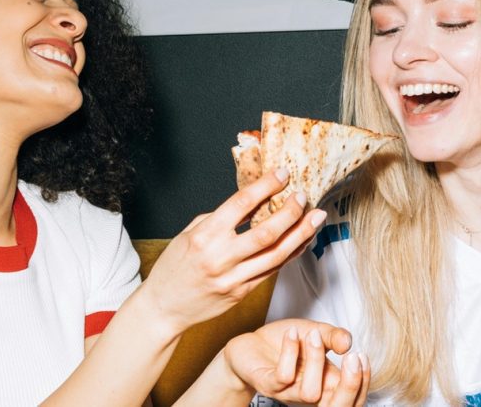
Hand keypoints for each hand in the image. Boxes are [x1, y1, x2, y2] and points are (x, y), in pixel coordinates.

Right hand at [139, 169, 325, 334]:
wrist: (164, 307)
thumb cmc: (174, 267)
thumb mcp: (189, 233)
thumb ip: (220, 218)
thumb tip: (251, 203)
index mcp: (204, 236)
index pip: (241, 204)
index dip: (266, 186)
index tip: (282, 174)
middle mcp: (220, 257)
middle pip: (266, 232)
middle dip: (290, 212)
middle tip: (303, 197)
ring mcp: (233, 278)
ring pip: (276, 255)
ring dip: (300, 234)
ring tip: (316, 218)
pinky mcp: (242, 293)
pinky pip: (272, 271)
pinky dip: (290, 254)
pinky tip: (302, 241)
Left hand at [223, 319, 369, 405]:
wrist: (251, 344)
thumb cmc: (285, 342)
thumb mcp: (315, 332)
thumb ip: (333, 336)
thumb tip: (349, 342)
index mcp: (325, 384)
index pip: (352, 399)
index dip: (362, 383)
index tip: (361, 355)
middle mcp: (309, 392)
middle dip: (349, 385)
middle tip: (353, 357)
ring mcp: (288, 391)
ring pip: (310, 393)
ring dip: (315, 360)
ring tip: (312, 334)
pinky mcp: (267, 384)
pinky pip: (283, 377)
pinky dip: (290, 352)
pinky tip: (291, 333)